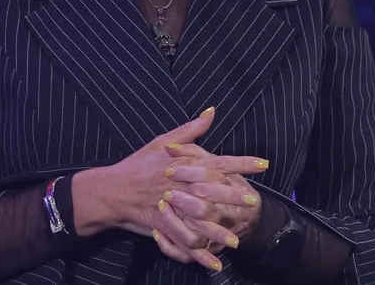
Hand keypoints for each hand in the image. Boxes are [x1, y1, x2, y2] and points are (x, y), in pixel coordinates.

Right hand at [71, 107, 267, 272]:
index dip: (241, 163)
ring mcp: (171, 206)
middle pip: (211, 191)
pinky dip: (198, 255)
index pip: (218, 161)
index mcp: (184, 164)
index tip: (263, 164)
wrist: (111, 189)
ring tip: (237, 240)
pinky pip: (183, 242)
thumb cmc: (138, 164)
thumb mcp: (162, 141)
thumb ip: (191, 129)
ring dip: (218, 231)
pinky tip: (214, 263)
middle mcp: (180, 185)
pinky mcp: (163, 224)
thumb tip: (212, 111)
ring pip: (198, 220)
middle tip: (254, 201)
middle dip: (233, 196)